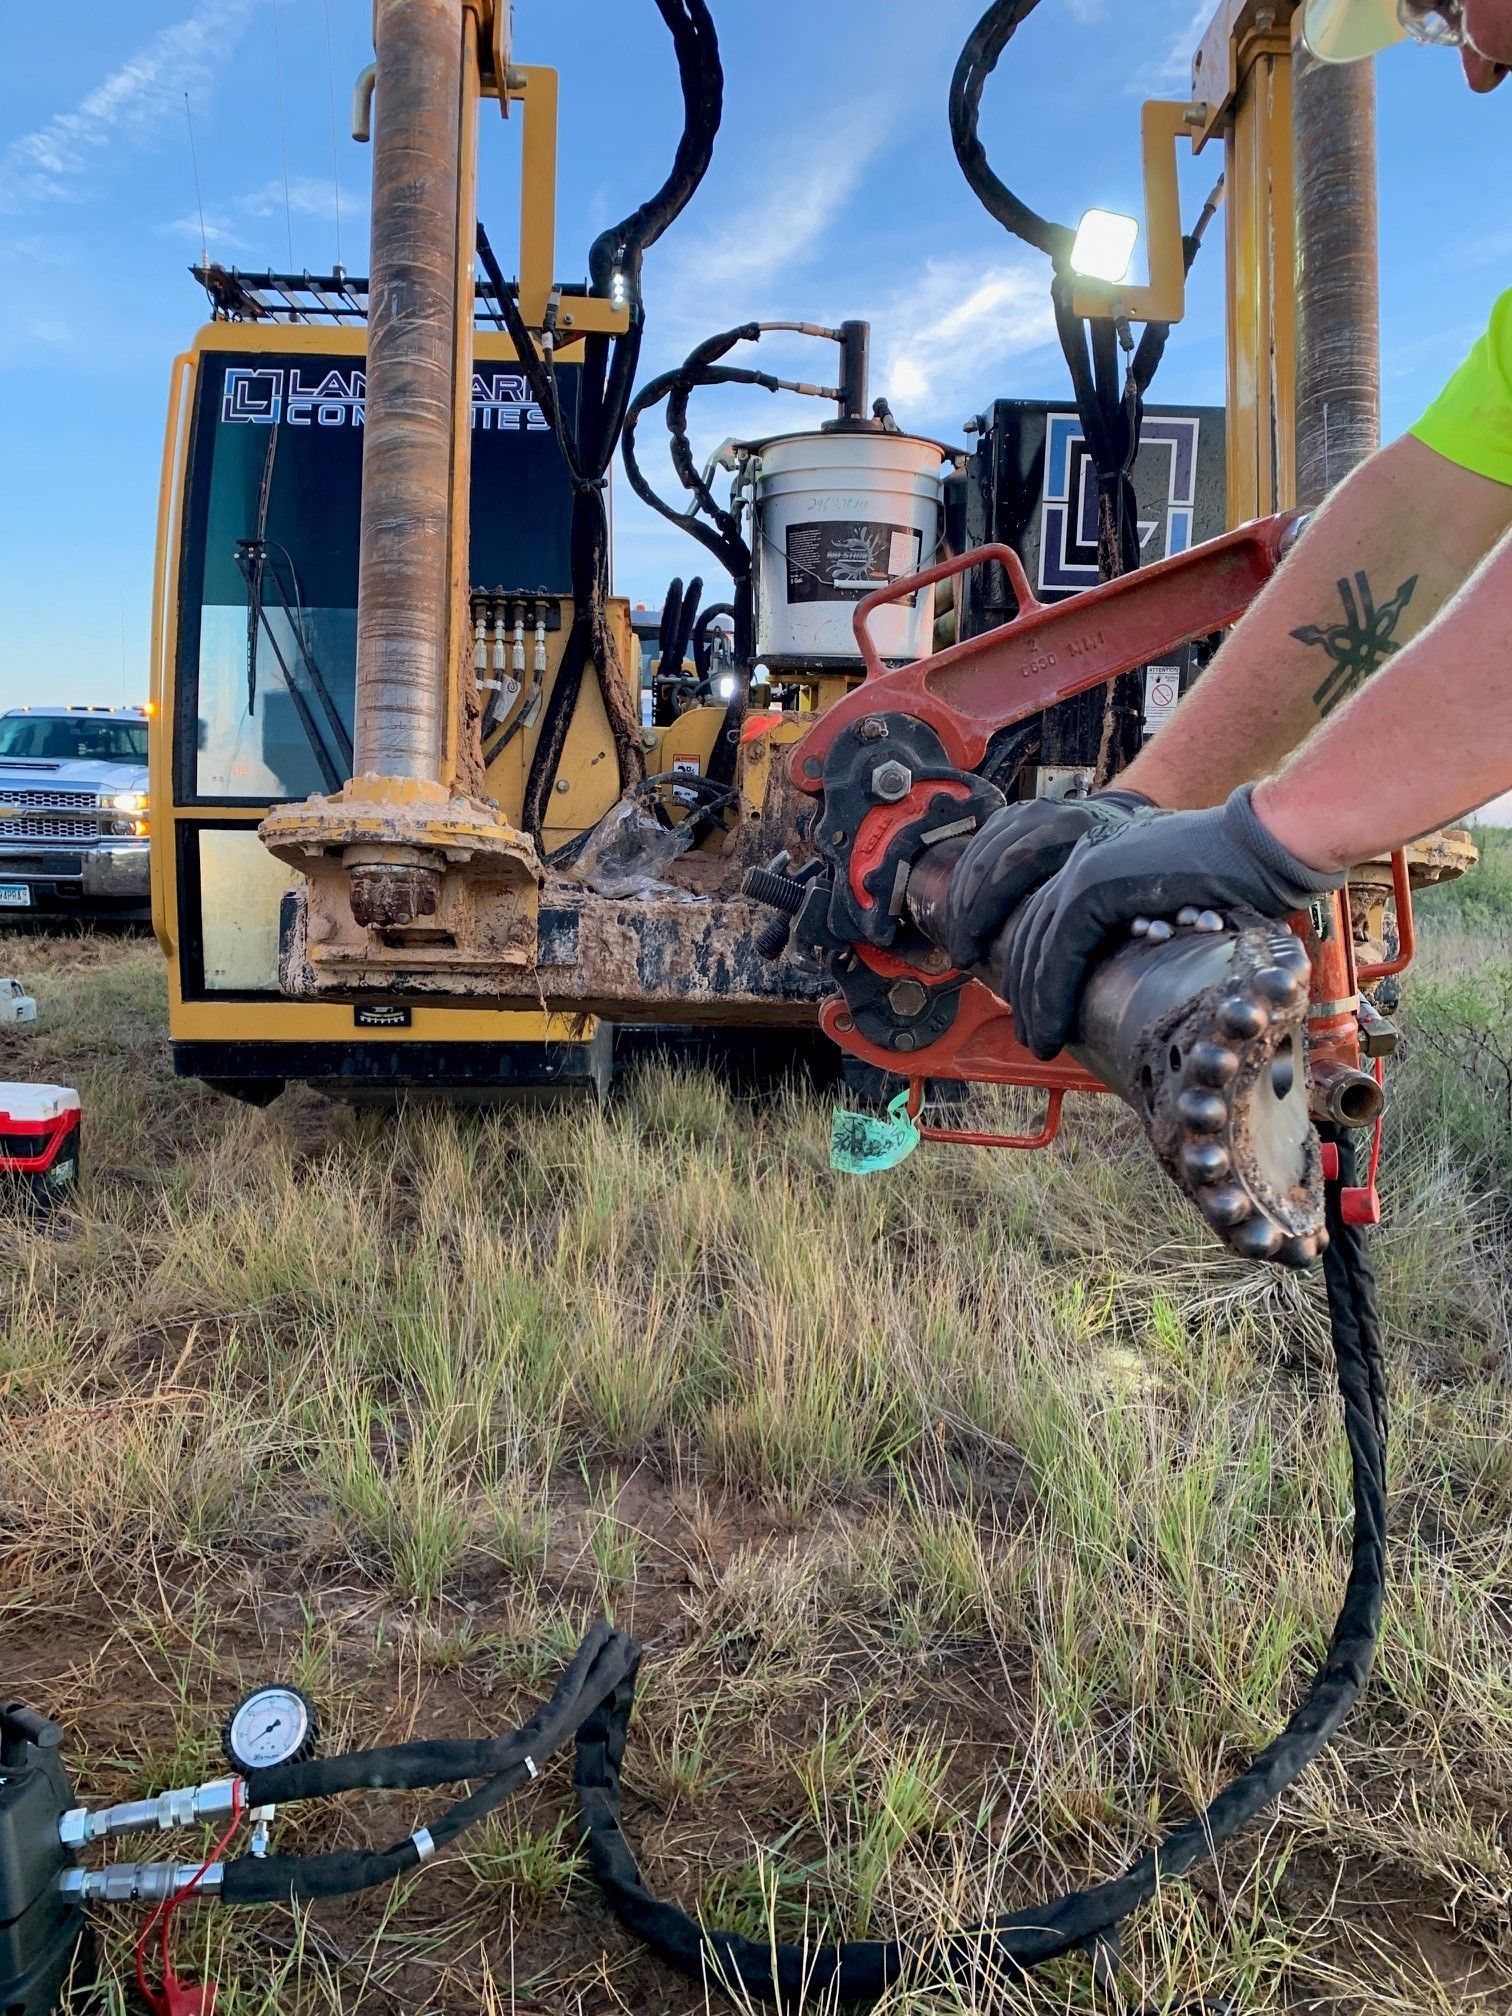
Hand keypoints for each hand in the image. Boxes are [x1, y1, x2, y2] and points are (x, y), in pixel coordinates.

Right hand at [943, 789, 1152, 970]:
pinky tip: (961, 914)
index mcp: (1076, 828)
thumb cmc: (1128, 863)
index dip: (993, 909)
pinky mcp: (1009, 817)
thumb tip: (1067, 961)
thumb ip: (1097, 910)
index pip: (1018, 863)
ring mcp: (1025, 812)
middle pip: (991, 863)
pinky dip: (964, 884)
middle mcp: (1047, 815)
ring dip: (961, 903)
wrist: (1124, 820)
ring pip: (977, 857)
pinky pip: (975, 850)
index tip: (983, 949)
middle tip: (964, 954)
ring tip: (959, 940)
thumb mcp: (1124, 884)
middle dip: (970, 915)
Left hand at [1001, 785, 1344, 1058]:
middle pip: (1033, 931)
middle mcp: (1084, 857)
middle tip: (1026, 1031)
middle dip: (1023, 987)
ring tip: (1037, 1041)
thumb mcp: (1173, 902)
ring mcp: (1087, 867)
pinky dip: (1051, 994)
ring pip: (1039, 944)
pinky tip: (1051, 1026)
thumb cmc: (1238, 876)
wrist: (1263, 843)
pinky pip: (1060, 949)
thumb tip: (1131, 960)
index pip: (1046, 917)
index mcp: (1098, 857)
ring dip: (1034, 1000)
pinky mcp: (1098, 885)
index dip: (1032, 966)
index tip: (1030, 1007)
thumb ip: (1140, 922)